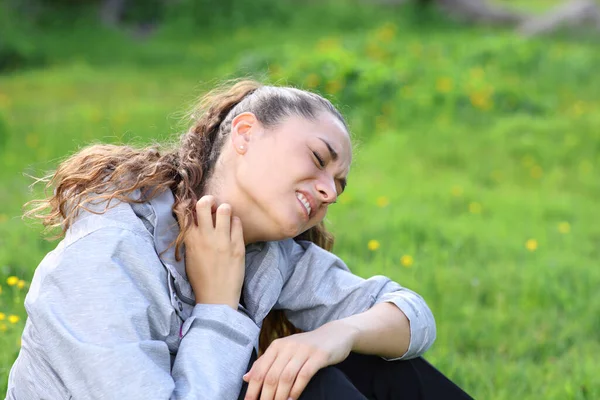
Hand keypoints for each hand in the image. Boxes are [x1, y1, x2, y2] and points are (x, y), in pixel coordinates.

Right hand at [183, 195, 244, 309]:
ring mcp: (222, 241)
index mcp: (190, 240)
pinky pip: (237, 222)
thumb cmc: (201, 277)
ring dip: (224, 210)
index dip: (187, 203)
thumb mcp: (189, 256)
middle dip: (209, 200)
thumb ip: (191, 236)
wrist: (217, 297)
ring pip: (224, 209)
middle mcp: (205, 237)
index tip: (192, 204)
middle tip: (212, 206)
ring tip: (225, 217)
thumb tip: (195, 218)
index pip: (183, 212)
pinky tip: (233, 229)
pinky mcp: (237, 246)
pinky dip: (235, 222)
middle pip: (204, 203)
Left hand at [242, 321, 357, 399]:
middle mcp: (288, 346)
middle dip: (265, 396)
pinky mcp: (318, 356)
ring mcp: (303, 350)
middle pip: (271, 376)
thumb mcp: (285, 351)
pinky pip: (304, 375)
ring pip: (286, 377)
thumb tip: (246, 378)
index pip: (260, 370)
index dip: (252, 389)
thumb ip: (266, 363)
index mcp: (277, 346)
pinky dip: (296, 390)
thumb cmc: (306, 347)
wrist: (335, 335)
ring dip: (279, 396)